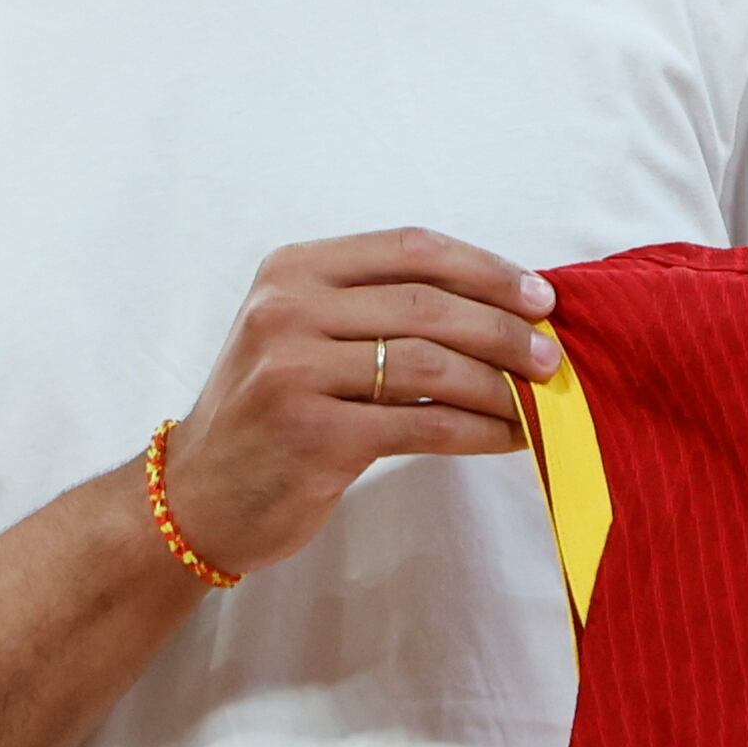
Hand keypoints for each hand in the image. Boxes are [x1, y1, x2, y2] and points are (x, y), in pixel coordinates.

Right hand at [157, 229, 566, 578]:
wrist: (195, 498)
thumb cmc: (268, 412)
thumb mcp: (303, 336)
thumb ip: (378, 310)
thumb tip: (500, 307)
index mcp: (292, 271)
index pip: (411, 248)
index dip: (485, 268)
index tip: (539, 294)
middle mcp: (286, 311)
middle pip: (428, 304)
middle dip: (504, 327)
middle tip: (551, 352)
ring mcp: (294, 373)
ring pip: (432, 365)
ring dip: (499, 383)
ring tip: (540, 397)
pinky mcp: (315, 436)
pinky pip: (424, 425)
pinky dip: (479, 430)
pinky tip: (511, 437)